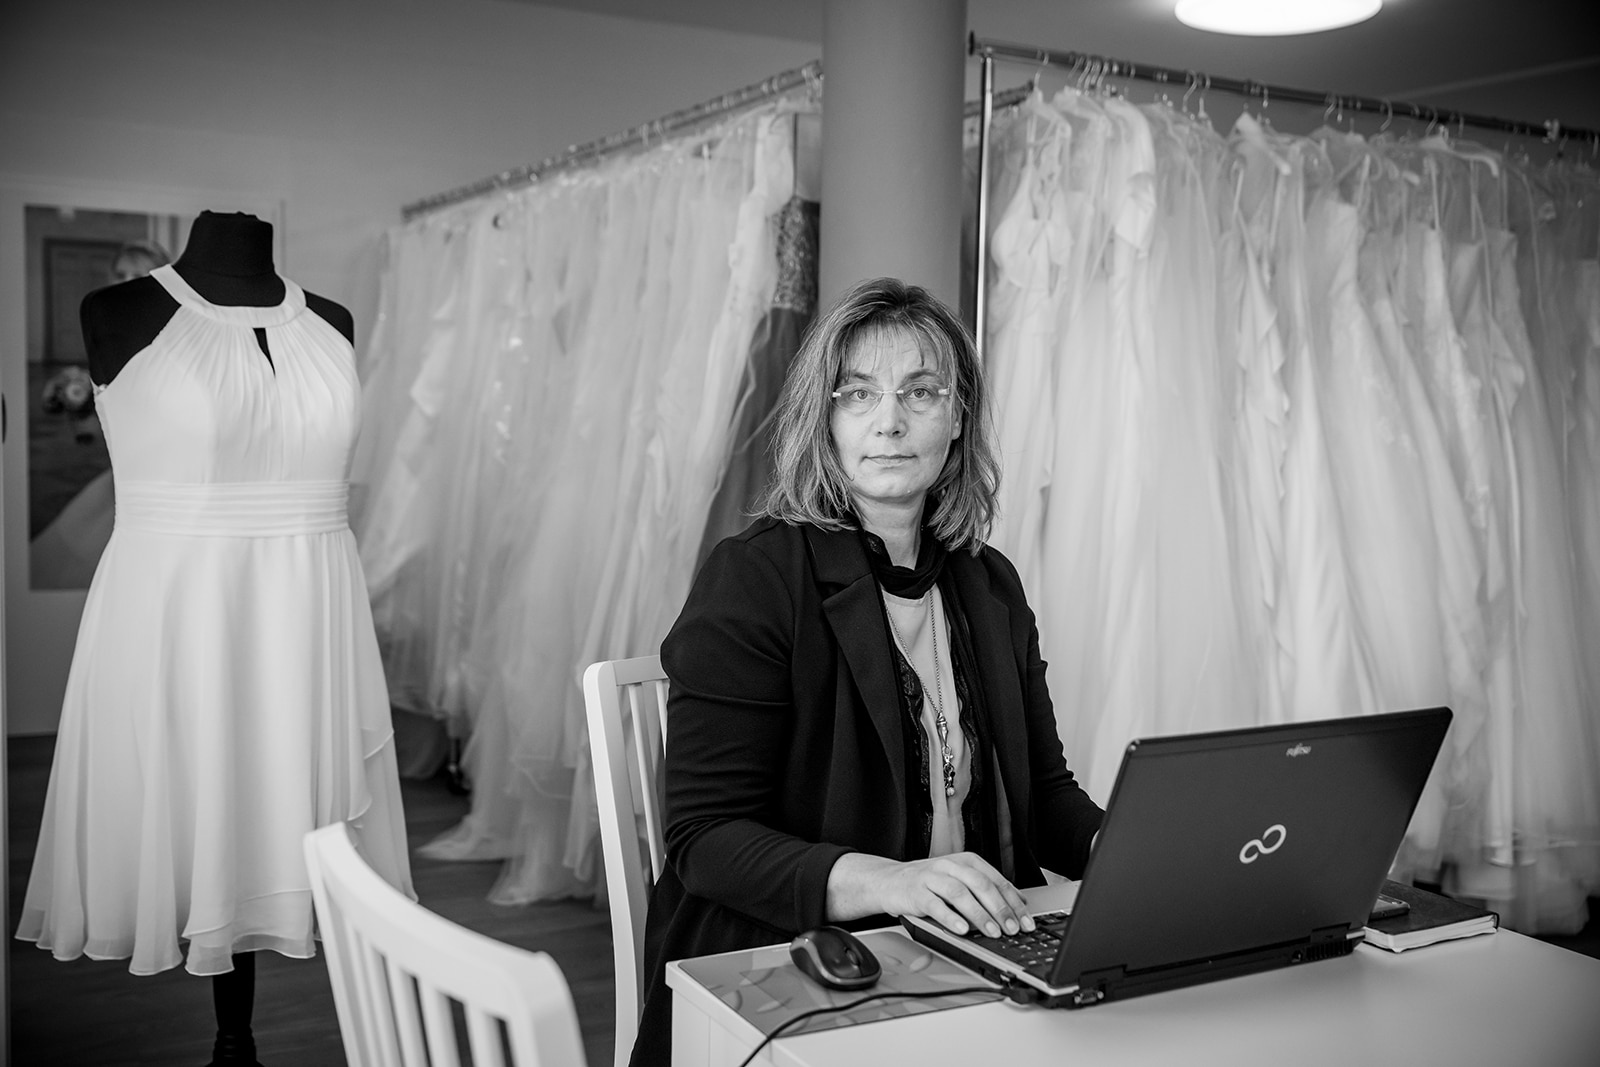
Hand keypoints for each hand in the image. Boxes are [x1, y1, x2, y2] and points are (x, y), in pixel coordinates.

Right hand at [829, 852, 1034, 937]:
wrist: (889, 881)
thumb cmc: (928, 884)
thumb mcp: (959, 881)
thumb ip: (986, 890)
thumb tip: (1019, 905)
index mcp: (966, 862)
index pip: (996, 881)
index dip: (1014, 903)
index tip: (1026, 923)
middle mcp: (950, 865)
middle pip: (981, 885)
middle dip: (1000, 909)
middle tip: (1012, 928)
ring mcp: (932, 877)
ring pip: (960, 894)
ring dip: (979, 914)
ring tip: (992, 932)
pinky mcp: (916, 892)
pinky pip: (935, 905)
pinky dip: (950, 918)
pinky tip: (962, 930)